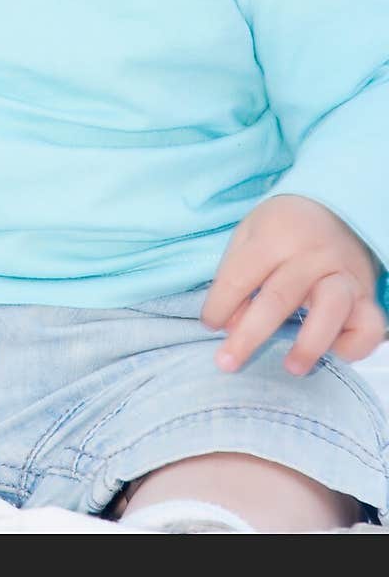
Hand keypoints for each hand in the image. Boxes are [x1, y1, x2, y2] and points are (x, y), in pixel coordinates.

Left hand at [200, 194, 385, 375]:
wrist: (335, 208)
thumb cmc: (283, 227)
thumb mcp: (250, 236)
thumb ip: (235, 275)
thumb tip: (229, 326)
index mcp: (276, 235)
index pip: (241, 276)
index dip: (219, 305)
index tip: (209, 326)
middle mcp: (312, 254)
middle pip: (279, 298)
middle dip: (249, 336)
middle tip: (227, 363)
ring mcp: (343, 274)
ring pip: (330, 310)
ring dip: (310, 344)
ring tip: (291, 368)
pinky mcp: (366, 294)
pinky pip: (367, 326)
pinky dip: (352, 345)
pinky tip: (332, 351)